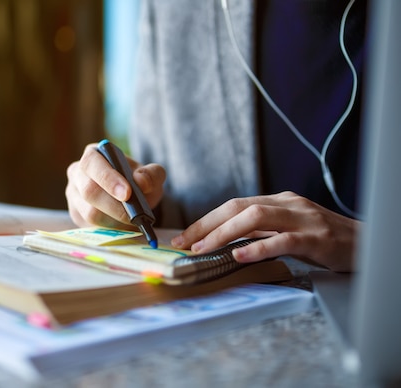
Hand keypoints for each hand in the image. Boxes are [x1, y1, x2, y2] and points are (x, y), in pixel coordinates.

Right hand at [65, 143, 165, 227]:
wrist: (133, 199)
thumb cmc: (138, 182)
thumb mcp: (152, 174)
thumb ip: (152, 174)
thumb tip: (141, 181)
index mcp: (93, 155)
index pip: (92, 163)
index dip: (108, 178)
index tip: (127, 193)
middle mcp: (77, 173)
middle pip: (88, 190)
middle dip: (113, 205)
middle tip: (133, 215)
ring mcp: (73, 194)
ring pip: (88, 212)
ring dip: (113, 219)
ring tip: (132, 221)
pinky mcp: (75, 214)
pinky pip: (89, 225)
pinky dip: (109, 229)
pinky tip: (122, 226)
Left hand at [170, 191, 359, 271]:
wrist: (365, 244)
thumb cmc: (323, 239)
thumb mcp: (287, 230)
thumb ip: (260, 231)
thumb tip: (223, 241)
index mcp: (278, 200)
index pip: (233, 205)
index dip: (205, 221)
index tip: (184, 237)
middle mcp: (287, 204)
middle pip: (238, 207)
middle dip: (206, 225)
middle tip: (184, 243)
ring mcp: (302, 218)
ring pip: (256, 217)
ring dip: (223, 234)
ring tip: (203, 249)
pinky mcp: (316, 238)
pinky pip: (283, 240)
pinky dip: (258, 248)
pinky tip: (239, 256)